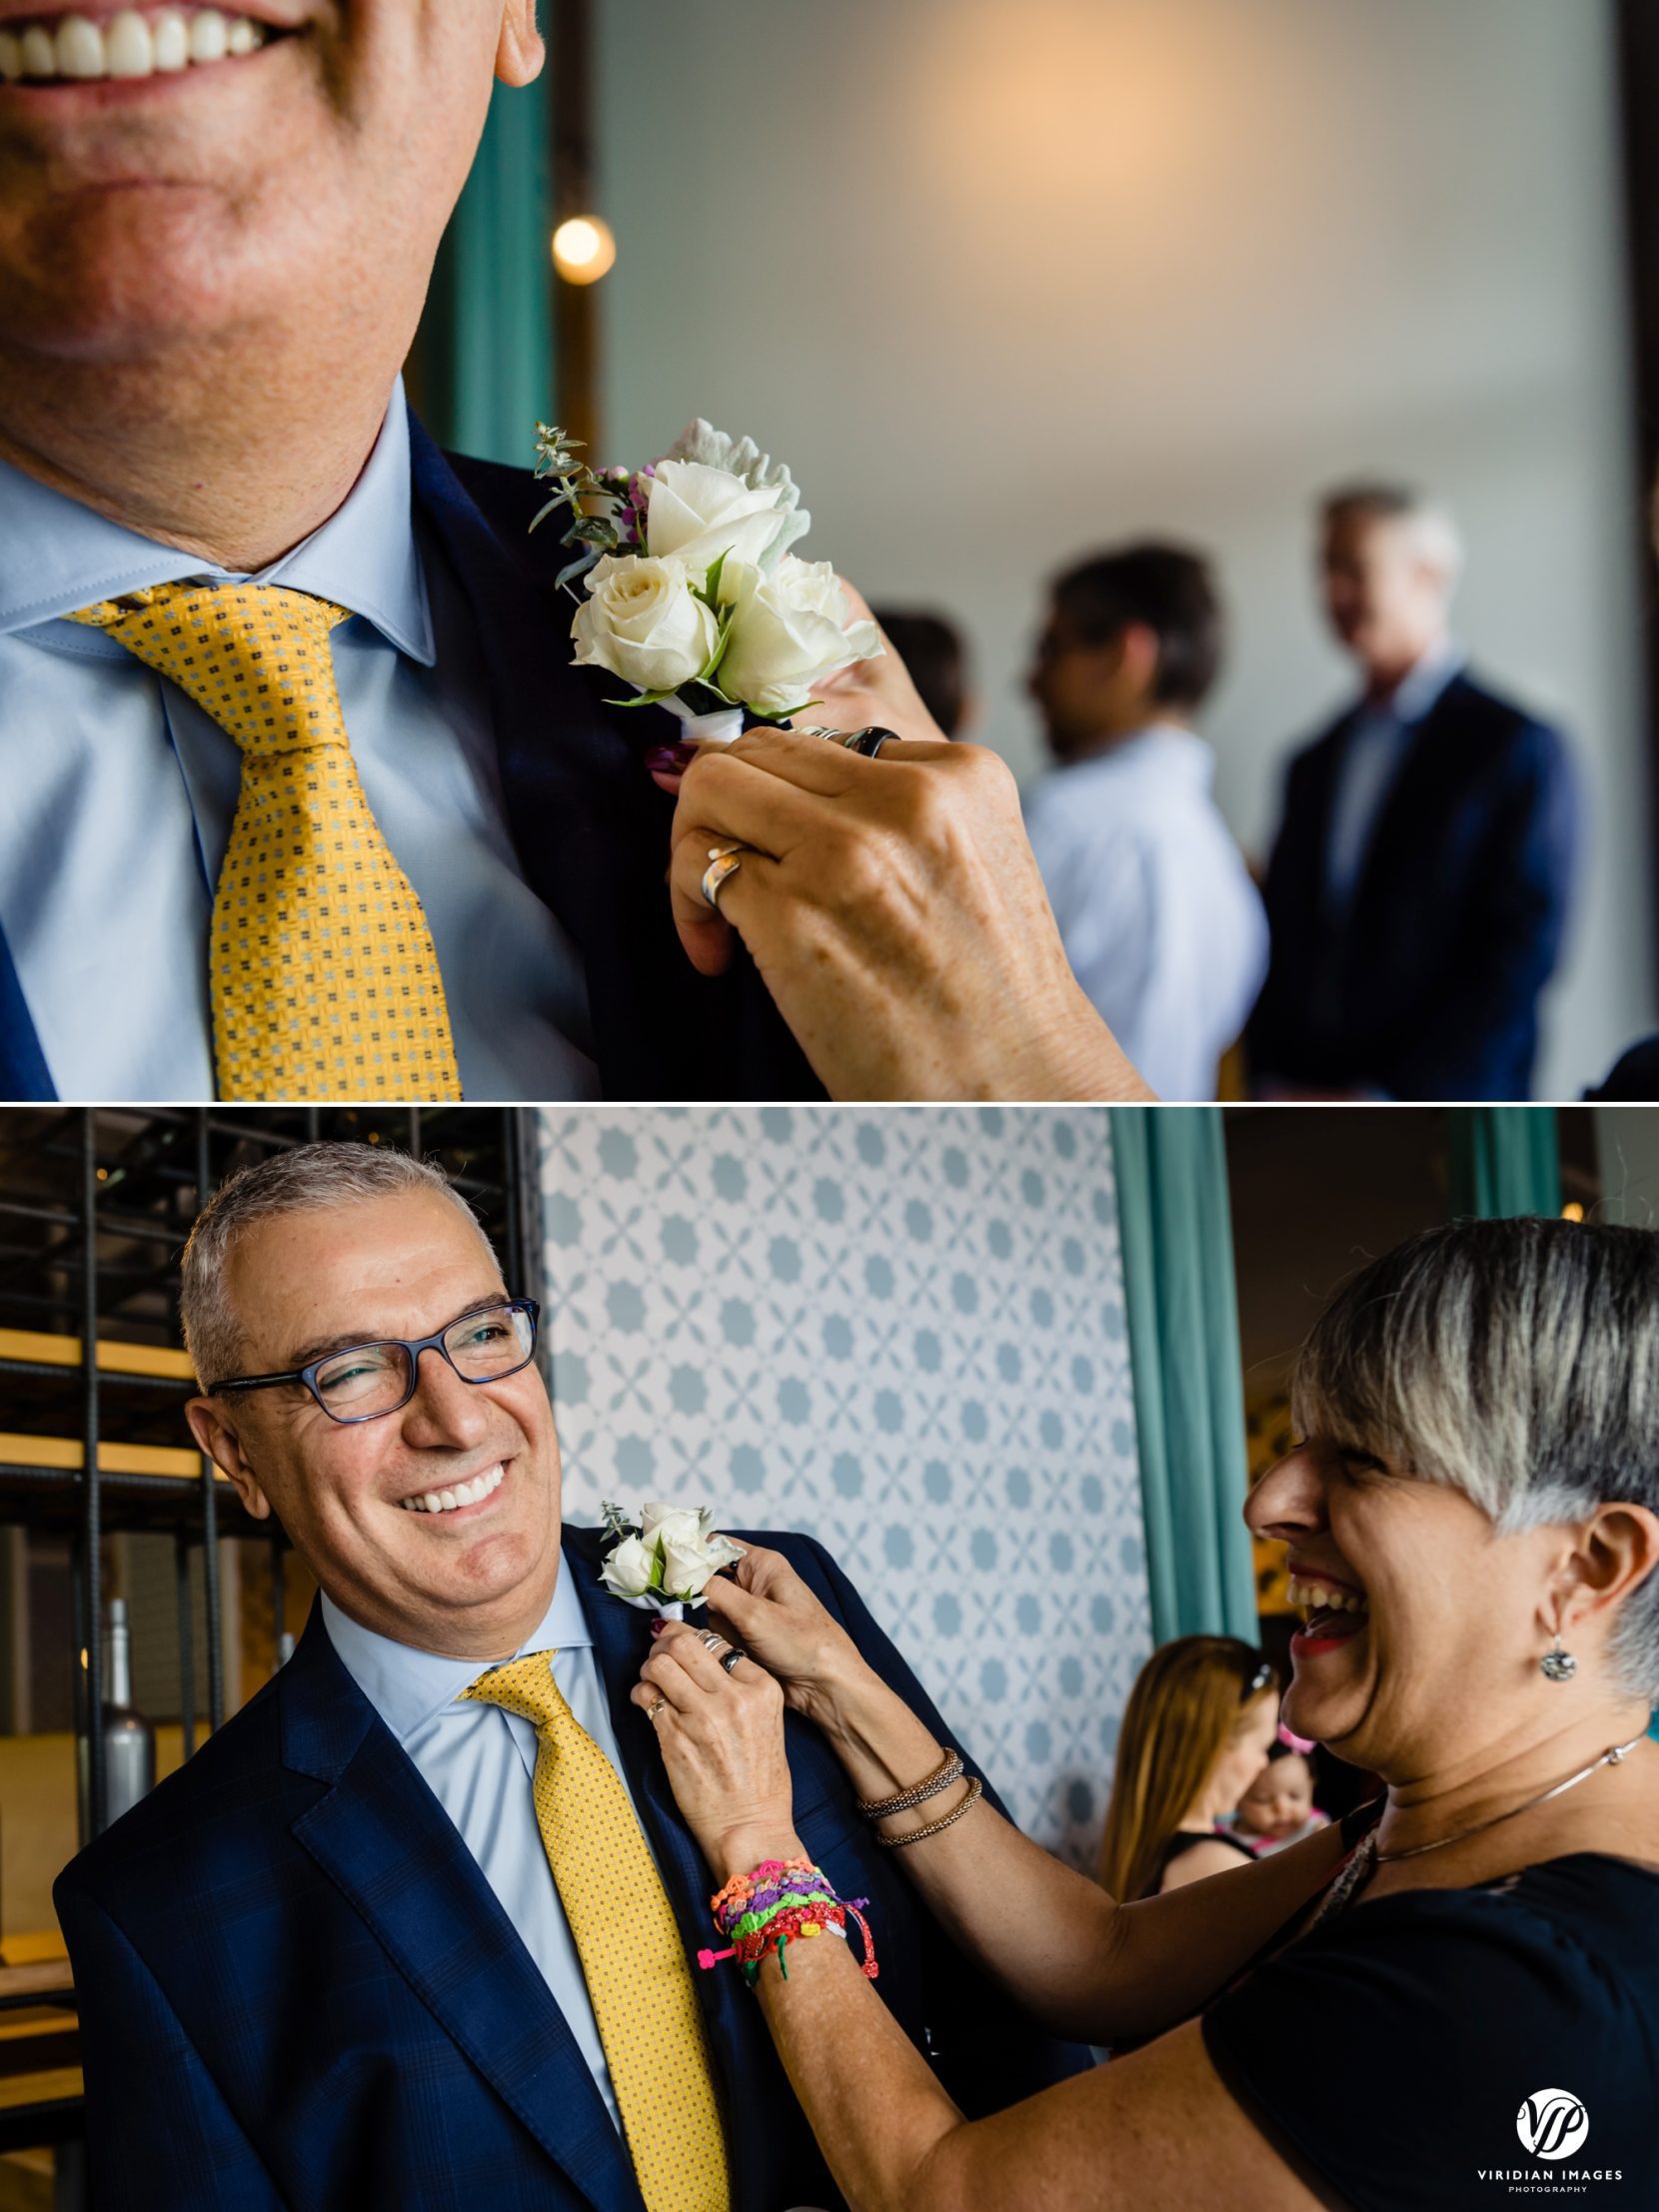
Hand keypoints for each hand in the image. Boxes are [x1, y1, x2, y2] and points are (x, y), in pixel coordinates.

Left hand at [630, 1620, 802, 1877]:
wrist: (749, 1828)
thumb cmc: (760, 1783)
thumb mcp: (769, 1723)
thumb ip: (742, 1689)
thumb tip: (705, 1660)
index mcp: (762, 1689)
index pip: (717, 1641)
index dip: (692, 1637)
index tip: (681, 1643)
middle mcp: (733, 1697)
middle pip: (684, 1643)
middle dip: (665, 1643)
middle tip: (659, 1653)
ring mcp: (702, 1716)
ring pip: (660, 1663)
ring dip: (649, 1666)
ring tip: (651, 1678)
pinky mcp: (674, 1737)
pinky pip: (646, 1696)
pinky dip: (640, 1693)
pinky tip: (646, 1702)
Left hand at [660, 580, 1152, 1100]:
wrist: (1017, 1089)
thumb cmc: (994, 999)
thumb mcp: (979, 862)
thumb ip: (905, 812)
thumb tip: (790, 789)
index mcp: (961, 773)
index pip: (823, 738)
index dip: (785, 796)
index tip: (783, 850)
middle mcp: (905, 796)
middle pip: (759, 748)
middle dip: (728, 811)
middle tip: (734, 879)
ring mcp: (846, 850)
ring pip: (712, 786)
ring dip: (694, 846)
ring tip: (720, 916)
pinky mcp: (791, 911)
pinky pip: (697, 864)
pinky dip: (688, 909)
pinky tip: (719, 958)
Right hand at [699, 1544, 870, 1733]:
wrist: (825, 1684)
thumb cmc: (804, 1642)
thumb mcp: (754, 1614)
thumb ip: (715, 1592)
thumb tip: (680, 1577)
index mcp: (761, 1564)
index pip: (715, 1546)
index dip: (689, 1555)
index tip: (663, 1568)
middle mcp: (754, 1582)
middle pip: (707, 1578)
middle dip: (698, 1597)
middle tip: (690, 1611)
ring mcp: (749, 1609)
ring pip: (708, 1608)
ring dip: (709, 1624)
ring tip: (729, 1639)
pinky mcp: (746, 1633)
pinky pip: (717, 1631)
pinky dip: (716, 1640)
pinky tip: (728, 1651)